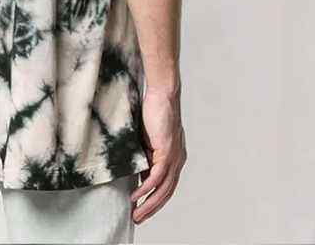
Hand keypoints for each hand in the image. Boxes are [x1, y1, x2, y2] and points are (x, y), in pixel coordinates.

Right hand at [130, 88, 186, 223]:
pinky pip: (156, 177)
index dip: (155, 199)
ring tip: (136, 214)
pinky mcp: (167, 152)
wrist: (163, 94)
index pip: (167, 185)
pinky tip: (136, 197)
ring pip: (163, 189)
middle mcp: (178, 160)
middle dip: (152, 208)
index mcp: (175, 158)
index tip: (142, 209)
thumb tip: (140, 174)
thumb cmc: (154, 111)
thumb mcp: (148, 139)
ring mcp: (174, 157)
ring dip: (149, 204)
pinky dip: (147, 189)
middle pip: (167, 193)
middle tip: (138, 219)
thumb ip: (146, 156)